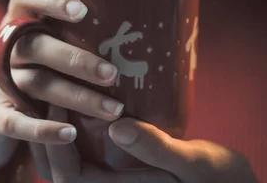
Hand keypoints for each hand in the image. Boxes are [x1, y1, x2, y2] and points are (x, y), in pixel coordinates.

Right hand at [0, 0, 123, 179]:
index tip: (82, 11)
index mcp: (9, 28)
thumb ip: (61, 45)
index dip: (50, 0)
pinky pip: (16, 122)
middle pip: (36, 45)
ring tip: (112, 109)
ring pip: (36, 84)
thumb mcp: (31, 60)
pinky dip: (45, 129)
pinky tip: (72, 133)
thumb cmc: (19, 88)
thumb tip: (123, 41)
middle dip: (77, 59)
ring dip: (77, 96)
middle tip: (113, 74)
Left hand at [33, 105, 257, 182]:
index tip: (57, 99)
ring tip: (53, 95)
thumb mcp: (194, 165)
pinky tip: (76, 107)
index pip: (67, 176)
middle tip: (46, 92)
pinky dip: (73, 137)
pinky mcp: (116, 179)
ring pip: (67, 165)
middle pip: (56, 171)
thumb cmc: (220, 181)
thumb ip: (157, 150)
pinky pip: (83, 160)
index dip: (54, 139)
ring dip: (56, 134)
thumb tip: (118, 127)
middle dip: (46, 133)